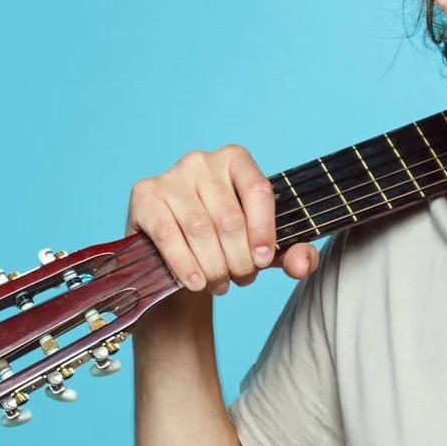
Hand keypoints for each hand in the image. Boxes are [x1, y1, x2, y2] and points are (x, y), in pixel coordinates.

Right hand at [127, 144, 319, 295]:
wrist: (177, 262)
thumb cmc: (225, 247)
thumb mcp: (263, 251)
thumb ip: (292, 255)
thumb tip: (303, 263)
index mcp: (235, 160)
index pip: (258, 190)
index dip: (264, 230)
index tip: (263, 260)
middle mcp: (201, 161)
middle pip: (229, 217)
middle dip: (239, 259)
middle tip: (241, 279)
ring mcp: (170, 176)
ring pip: (200, 230)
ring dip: (214, 266)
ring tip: (220, 285)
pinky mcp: (144, 196)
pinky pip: (168, 234)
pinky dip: (185, 265)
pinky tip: (196, 283)